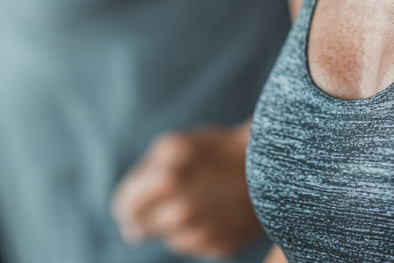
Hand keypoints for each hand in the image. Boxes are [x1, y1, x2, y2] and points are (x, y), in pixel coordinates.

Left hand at [111, 122, 261, 257]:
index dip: (129, 197)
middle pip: (141, 225)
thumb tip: (127, 226)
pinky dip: (195, 230)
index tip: (141, 191)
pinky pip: (190, 244)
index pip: (123, 205)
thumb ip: (142, 177)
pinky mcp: (217, 248)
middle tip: (174, 190)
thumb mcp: (175, 146)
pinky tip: (214, 210)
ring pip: (166, 236)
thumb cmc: (216, 151)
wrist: (269, 165)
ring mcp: (199, 234)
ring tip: (201, 196)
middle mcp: (180, 212)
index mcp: (165, 181)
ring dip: (173, 220)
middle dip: (149, 209)